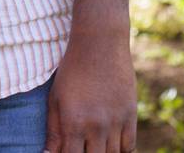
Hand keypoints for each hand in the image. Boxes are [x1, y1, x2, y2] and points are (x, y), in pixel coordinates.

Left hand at [45, 30, 136, 152]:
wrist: (99, 43)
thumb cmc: (72, 70)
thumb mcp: (56, 98)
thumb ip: (53, 131)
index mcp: (73, 123)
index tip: (69, 152)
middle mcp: (95, 126)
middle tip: (83, 147)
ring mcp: (115, 121)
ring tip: (95, 146)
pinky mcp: (130, 114)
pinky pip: (129, 146)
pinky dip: (121, 150)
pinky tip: (112, 145)